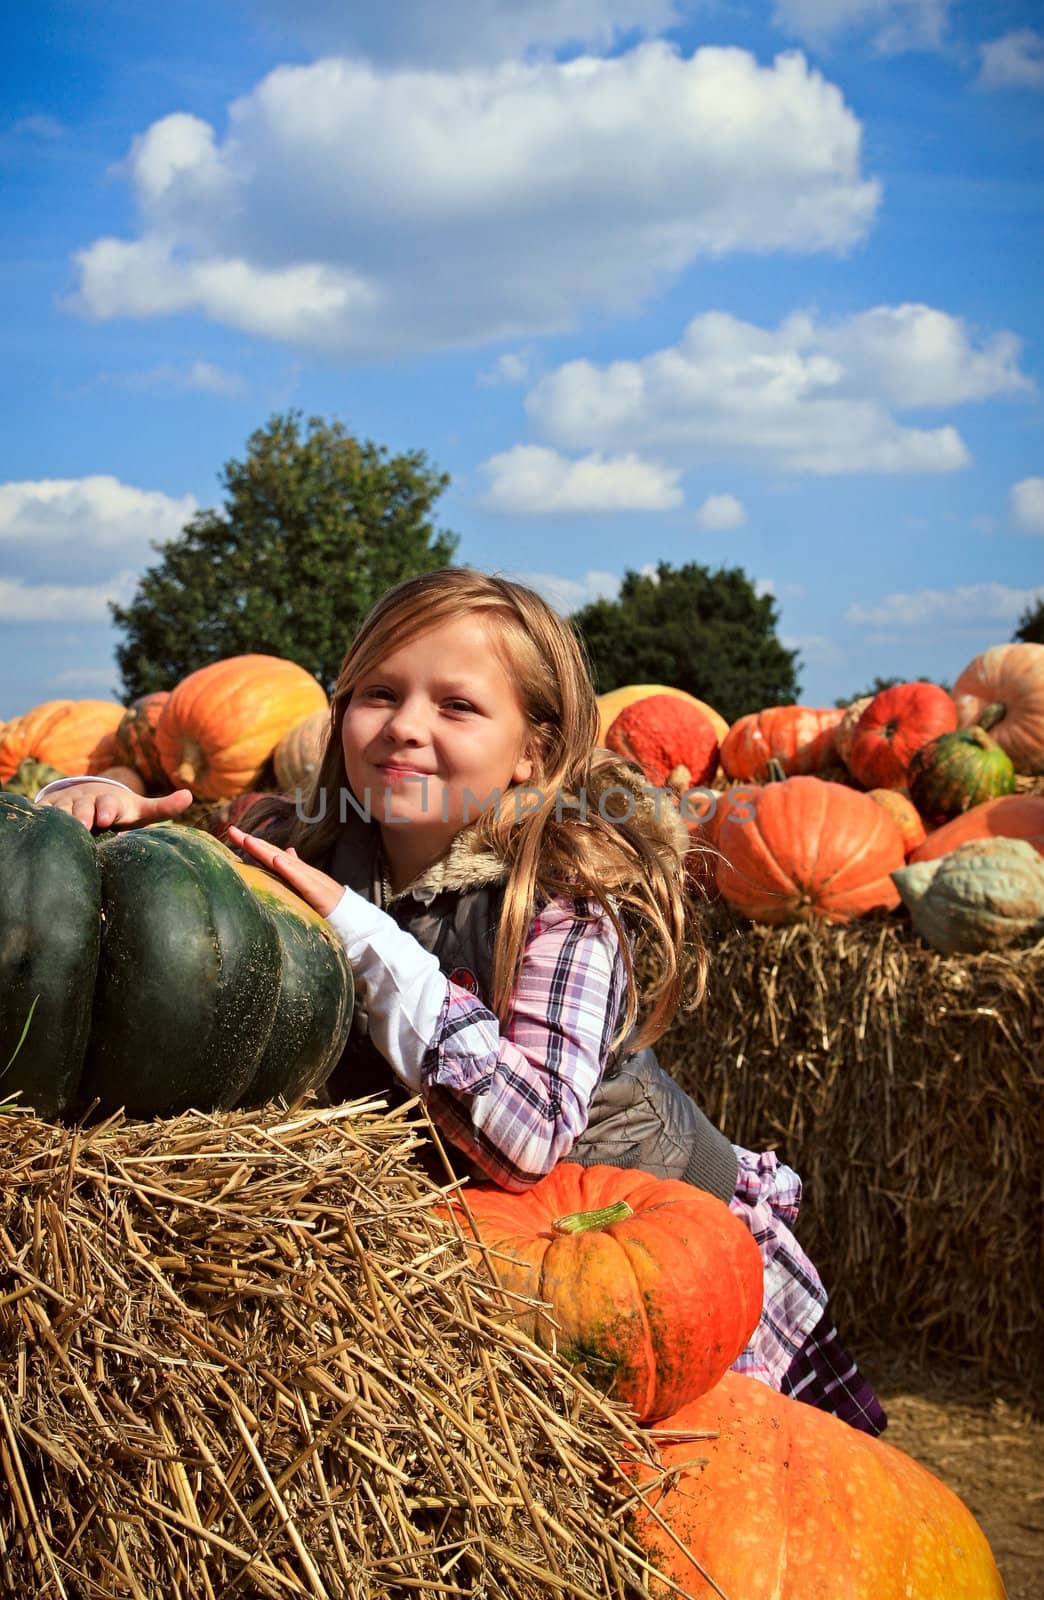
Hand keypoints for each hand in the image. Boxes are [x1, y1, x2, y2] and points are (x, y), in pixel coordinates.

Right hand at [36, 781, 194, 831]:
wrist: (87, 796)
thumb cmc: (118, 809)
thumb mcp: (139, 810)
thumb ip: (163, 807)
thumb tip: (190, 796)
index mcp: (110, 801)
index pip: (109, 803)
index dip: (108, 809)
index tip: (108, 817)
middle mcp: (86, 800)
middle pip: (83, 807)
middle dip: (84, 814)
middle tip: (85, 824)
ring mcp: (66, 805)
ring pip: (62, 812)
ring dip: (62, 819)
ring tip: (65, 830)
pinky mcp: (49, 811)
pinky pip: (44, 815)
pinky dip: (42, 819)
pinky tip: (38, 828)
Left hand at [227, 826, 344, 917]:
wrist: (355, 919)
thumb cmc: (330, 905)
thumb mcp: (308, 886)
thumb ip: (296, 870)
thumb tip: (285, 851)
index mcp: (297, 872)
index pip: (271, 854)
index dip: (253, 844)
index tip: (232, 832)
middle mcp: (302, 872)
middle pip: (273, 853)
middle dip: (252, 842)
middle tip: (230, 830)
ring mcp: (311, 880)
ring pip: (284, 863)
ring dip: (266, 850)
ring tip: (248, 839)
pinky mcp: (319, 892)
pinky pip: (302, 880)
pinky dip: (289, 869)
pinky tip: (277, 860)